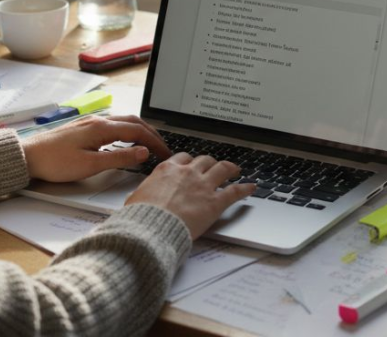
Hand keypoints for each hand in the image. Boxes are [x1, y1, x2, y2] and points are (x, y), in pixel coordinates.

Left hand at [21, 115, 171, 182]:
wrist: (27, 156)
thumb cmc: (55, 162)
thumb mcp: (90, 165)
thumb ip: (120, 159)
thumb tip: (143, 152)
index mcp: (102, 128)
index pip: (138, 132)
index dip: (155, 143)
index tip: (165, 154)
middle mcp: (99, 121)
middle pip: (134, 122)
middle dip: (152, 134)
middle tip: (163, 148)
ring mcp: (91, 122)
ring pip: (124, 121)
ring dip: (140, 131)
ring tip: (150, 144)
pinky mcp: (84, 127)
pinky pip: (114, 124)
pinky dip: (128, 131)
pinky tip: (126, 140)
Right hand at [127, 153, 256, 238]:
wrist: (150, 228)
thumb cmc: (140, 216)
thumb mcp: (135, 199)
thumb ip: (142, 194)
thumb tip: (137, 198)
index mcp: (167, 170)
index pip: (183, 158)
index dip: (190, 161)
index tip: (193, 164)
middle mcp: (187, 173)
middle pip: (204, 160)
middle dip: (211, 162)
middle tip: (214, 166)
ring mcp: (203, 186)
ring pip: (222, 168)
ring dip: (230, 168)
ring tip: (235, 170)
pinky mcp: (214, 202)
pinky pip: (234, 191)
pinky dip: (244, 188)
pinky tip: (251, 187)